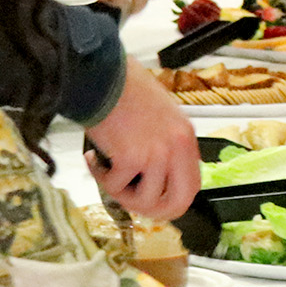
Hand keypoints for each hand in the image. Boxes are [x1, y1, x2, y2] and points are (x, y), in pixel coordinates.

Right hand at [87, 64, 203, 220]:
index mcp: (186, 138)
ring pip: (143, 200)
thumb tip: (158, 175)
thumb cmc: (126, 89)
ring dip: (120, 192)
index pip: (192, 186)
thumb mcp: (162, 116)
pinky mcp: (130, 158)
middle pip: (177, 203)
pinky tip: (93, 159)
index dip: (173, 201)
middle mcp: (176, 148)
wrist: (103, 75)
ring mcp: (156, 154)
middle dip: (152, 211)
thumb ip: (166, 145)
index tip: (155, 202)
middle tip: (131, 202)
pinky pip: (115, 186)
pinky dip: (100, 177)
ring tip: (107, 173)